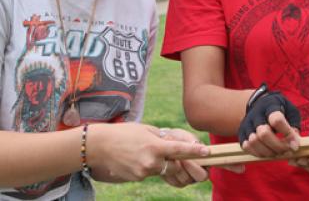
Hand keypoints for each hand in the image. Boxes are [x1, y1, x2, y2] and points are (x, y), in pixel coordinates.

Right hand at [86, 122, 208, 182]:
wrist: (100, 146)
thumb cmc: (124, 133)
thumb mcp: (146, 130)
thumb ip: (162, 139)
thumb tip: (175, 146)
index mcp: (155, 146)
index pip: (179, 150)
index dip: (194, 151)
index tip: (207, 152)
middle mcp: (150, 161)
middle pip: (175, 165)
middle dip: (178, 160)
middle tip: (175, 153)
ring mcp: (143, 172)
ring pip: (163, 170)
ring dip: (163, 163)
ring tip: (149, 151)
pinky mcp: (137, 178)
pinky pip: (151, 173)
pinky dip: (151, 167)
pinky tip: (139, 157)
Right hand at [238, 84, 300, 156]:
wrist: (260, 103)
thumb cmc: (280, 109)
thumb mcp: (291, 112)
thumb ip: (294, 127)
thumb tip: (294, 145)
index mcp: (271, 105)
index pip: (276, 120)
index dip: (287, 134)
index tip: (295, 144)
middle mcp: (256, 113)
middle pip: (263, 133)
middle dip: (277, 146)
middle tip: (285, 150)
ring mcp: (247, 123)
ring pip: (253, 141)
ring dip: (267, 152)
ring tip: (276, 152)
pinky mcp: (241, 132)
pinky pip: (246, 146)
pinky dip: (257, 153)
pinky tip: (266, 152)